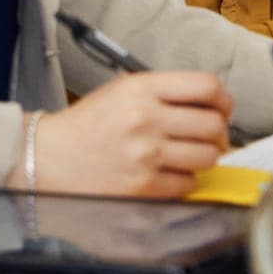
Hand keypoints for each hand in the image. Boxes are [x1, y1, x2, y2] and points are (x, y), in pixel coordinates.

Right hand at [28, 71, 235, 199]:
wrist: (48, 158)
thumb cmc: (88, 124)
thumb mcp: (125, 90)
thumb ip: (168, 92)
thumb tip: (215, 107)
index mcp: (143, 89)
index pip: (207, 87)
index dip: (224, 100)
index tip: (222, 109)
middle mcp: (146, 119)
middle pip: (214, 124)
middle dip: (218, 133)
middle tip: (210, 138)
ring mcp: (145, 154)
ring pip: (208, 156)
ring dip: (205, 158)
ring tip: (188, 156)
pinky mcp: (142, 186)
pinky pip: (188, 184)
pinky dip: (185, 181)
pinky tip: (169, 174)